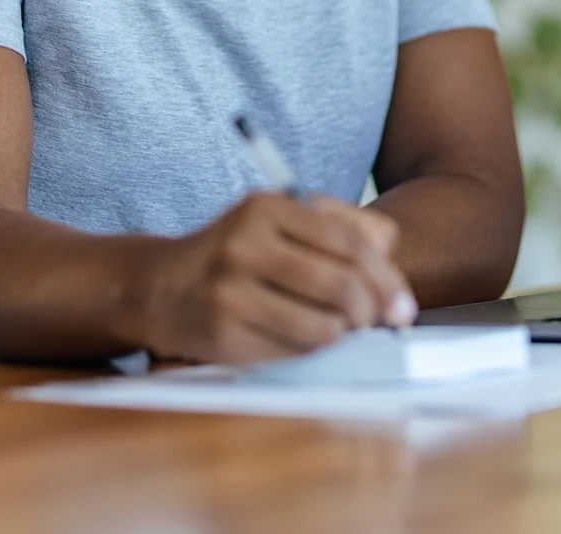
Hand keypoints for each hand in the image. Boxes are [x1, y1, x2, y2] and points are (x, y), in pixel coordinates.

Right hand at [136, 193, 415, 363]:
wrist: (159, 286)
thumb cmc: (237, 252)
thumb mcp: (281, 220)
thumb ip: (341, 226)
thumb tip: (390, 252)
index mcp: (267, 207)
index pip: (353, 243)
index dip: (388, 278)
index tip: (401, 304)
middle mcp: (245, 246)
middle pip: (343, 286)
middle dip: (373, 312)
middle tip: (379, 323)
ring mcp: (230, 293)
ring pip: (324, 327)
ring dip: (345, 335)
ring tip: (342, 329)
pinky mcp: (223, 336)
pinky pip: (294, 353)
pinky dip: (314, 351)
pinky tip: (307, 338)